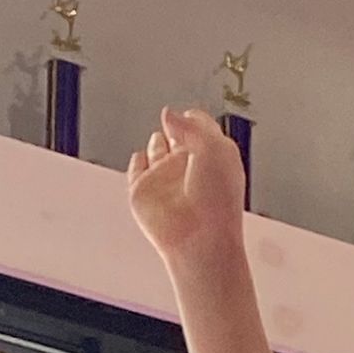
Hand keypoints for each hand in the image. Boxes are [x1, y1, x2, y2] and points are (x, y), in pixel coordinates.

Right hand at [127, 105, 248, 264]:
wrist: (198, 239)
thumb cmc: (216, 200)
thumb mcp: (214, 148)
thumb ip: (191, 125)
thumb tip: (168, 114)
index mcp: (212, 156)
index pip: (201, 128)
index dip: (195, 119)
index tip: (189, 113)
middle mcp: (188, 166)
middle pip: (178, 138)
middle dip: (176, 128)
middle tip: (173, 121)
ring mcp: (165, 178)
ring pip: (158, 151)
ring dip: (157, 142)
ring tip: (160, 137)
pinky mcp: (142, 191)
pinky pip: (137, 169)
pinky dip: (138, 161)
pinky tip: (141, 157)